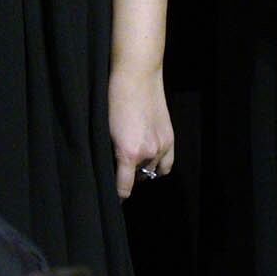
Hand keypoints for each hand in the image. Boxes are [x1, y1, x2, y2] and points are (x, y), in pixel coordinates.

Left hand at [108, 64, 174, 199]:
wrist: (137, 76)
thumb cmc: (114, 100)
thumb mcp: (105, 131)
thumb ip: (111, 153)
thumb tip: (113, 166)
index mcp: (129, 153)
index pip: (125, 188)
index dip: (118, 195)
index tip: (114, 198)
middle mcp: (148, 153)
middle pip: (138, 178)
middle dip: (129, 177)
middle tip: (120, 169)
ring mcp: (162, 146)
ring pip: (154, 171)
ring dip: (144, 170)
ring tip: (135, 163)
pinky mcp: (170, 138)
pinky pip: (167, 164)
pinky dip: (159, 166)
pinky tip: (152, 162)